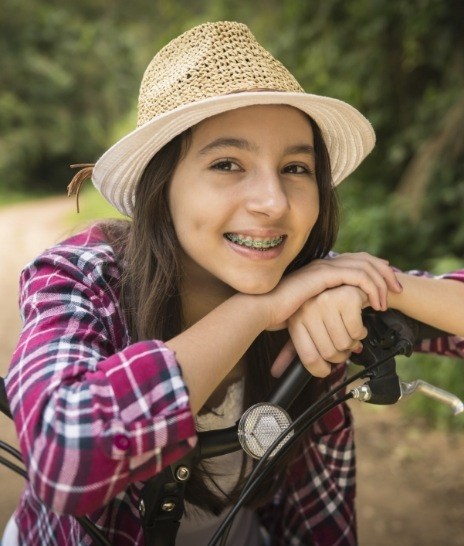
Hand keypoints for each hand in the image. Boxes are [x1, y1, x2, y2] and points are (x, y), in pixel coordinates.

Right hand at [263, 252, 401, 330]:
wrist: (262, 310)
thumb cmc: (278, 314)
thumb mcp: (307, 312)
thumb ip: (322, 313)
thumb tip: (337, 328)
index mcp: (321, 271)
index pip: (355, 262)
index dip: (374, 271)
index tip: (386, 287)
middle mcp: (324, 264)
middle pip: (365, 259)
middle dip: (385, 273)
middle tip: (397, 290)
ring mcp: (325, 267)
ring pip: (365, 266)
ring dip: (381, 282)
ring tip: (387, 301)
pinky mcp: (325, 274)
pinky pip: (358, 275)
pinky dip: (371, 287)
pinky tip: (375, 303)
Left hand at [271, 285, 368, 377]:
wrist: (348, 283)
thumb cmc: (327, 308)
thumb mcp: (306, 326)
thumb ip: (291, 350)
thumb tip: (277, 372)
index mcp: (296, 319)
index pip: (309, 358)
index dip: (321, 370)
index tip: (326, 369)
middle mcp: (308, 309)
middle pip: (329, 354)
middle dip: (341, 355)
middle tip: (343, 345)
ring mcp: (327, 302)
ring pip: (345, 344)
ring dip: (352, 342)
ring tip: (348, 330)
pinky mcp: (347, 298)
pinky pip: (358, 332)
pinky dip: (361, 332)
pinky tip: (356, 321)